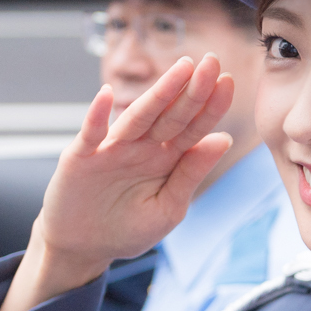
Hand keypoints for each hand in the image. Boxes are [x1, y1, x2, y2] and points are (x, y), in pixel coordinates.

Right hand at [0, 54, 233, 310]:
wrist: (83, 248)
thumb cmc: (128, 228)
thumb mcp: (168, 207)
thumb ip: (191, 174)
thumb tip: (224, 139)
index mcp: (167, 158)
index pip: (194, 127)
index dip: (211, 106)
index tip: (228, 81)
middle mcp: (142, 146)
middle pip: (172, 115)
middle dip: (192, 89)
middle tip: (212, 62)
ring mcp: (112, 148)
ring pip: (139, 117)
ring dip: (160, 93)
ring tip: (182, 69)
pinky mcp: (82, 157)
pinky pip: (91, 134)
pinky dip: (97, 115)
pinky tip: (107, 95)